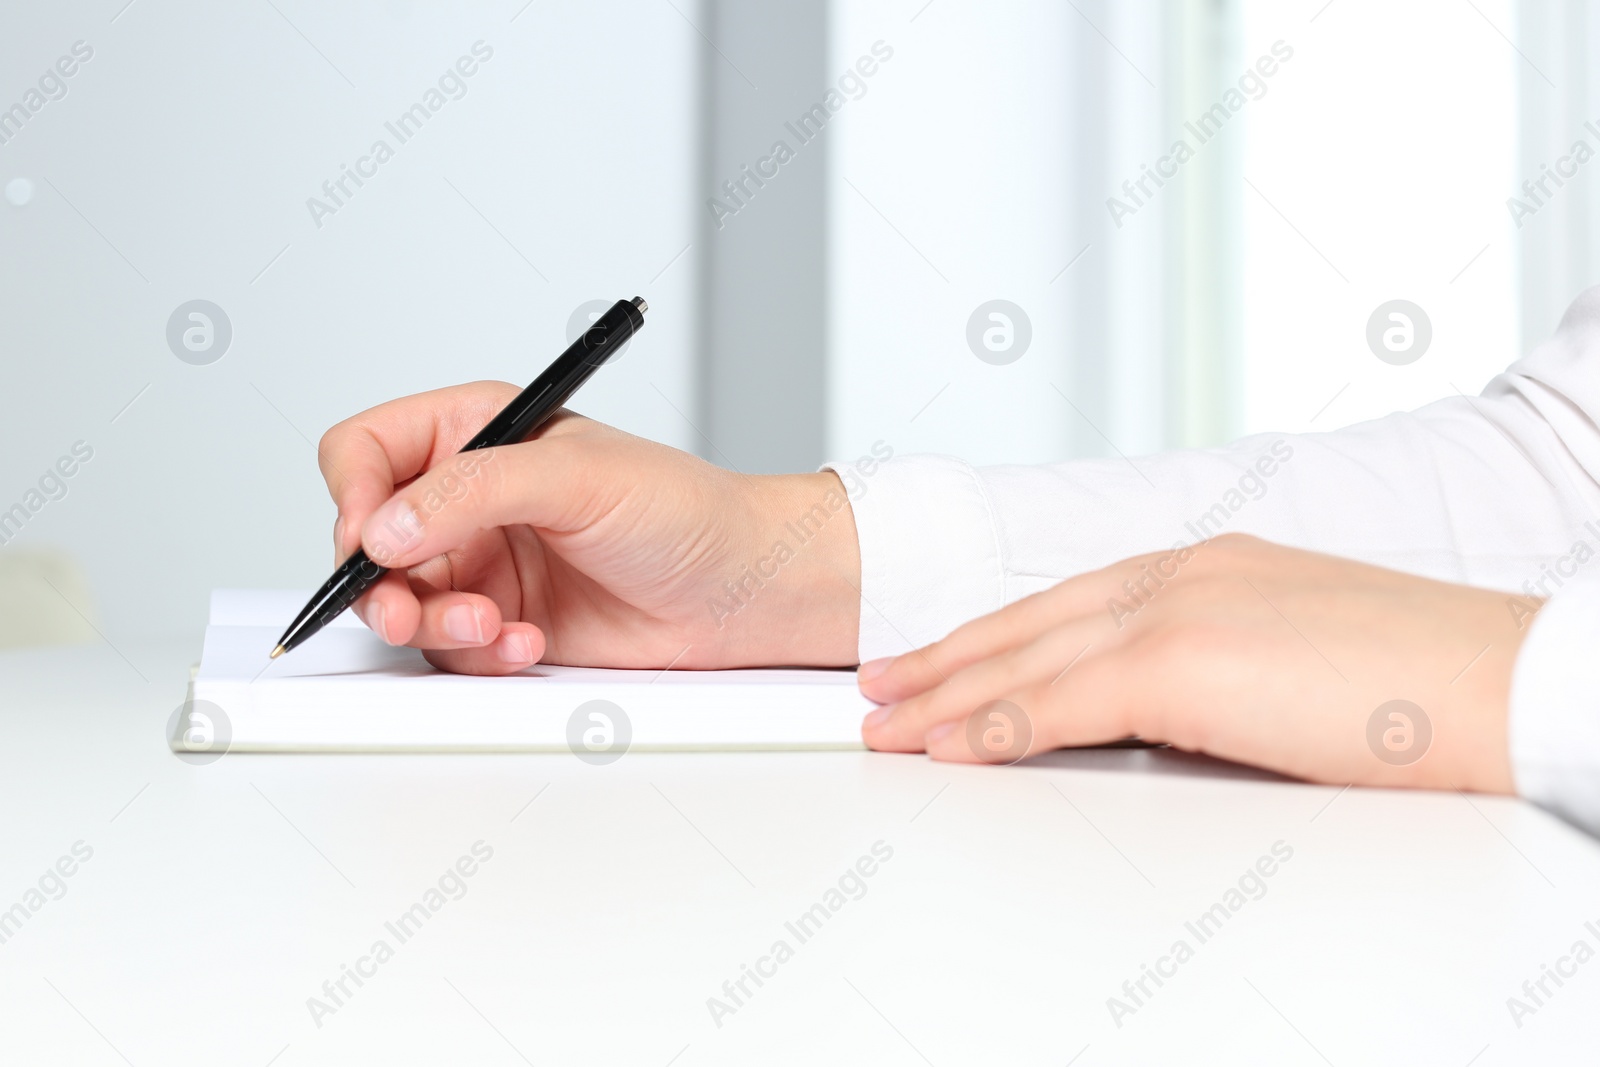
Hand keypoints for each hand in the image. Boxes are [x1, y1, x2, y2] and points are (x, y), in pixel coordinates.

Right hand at [317, 381, 860, 673]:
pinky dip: (477, 653)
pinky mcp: (501, 621)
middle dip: (381, 582)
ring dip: (431, 623)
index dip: (353, 493)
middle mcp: (469, 498)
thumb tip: (384, 525)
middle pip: (367, 540)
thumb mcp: (577, 477)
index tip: (370, 537)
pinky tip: (527, 643)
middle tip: (407, 609)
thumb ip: (473, 490)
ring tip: (489, 625)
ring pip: (399, 603)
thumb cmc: (683, 510)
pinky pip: (449, 649)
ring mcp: (482, 563)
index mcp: (477, 432)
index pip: (368, 451)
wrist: (740, 591)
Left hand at [858, 534, 1526, 792]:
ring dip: (947, 692)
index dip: (1000, 635)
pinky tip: (945, 744)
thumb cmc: (1421, 685)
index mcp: (1210, 567)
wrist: (1505, 680)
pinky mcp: (1181, 658)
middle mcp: (1183, 573)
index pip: (1073, 603)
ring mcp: (1178, 608)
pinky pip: (1057, 699)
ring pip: (1028, 655)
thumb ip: (1214, 672)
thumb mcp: (1293, 662)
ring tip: (885, 721)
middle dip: (947, 657)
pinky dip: (992, 722)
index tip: (948, 660)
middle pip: (1031, 620)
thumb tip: (1156, 717)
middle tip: (881, 685)